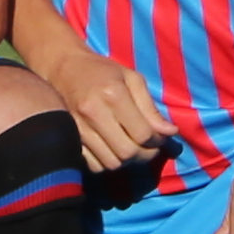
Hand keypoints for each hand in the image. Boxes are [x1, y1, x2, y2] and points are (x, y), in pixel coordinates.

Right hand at [27, 31, 176, 170]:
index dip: (157, 141)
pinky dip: (107, 163)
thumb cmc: (102, 72)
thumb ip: (150, 107)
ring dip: (127, 161)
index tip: (159, 137)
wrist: (63, 68)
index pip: (143, 134)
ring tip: (131, 148)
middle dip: (144, 155)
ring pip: (111, 163)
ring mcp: (78, 128)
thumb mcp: (132, 79)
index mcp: (113, 95)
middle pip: (128, 152)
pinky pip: (94, 166)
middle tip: (148, 147)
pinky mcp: (70, 138)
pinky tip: (111, 150)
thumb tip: (170, 132)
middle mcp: (93, 113)